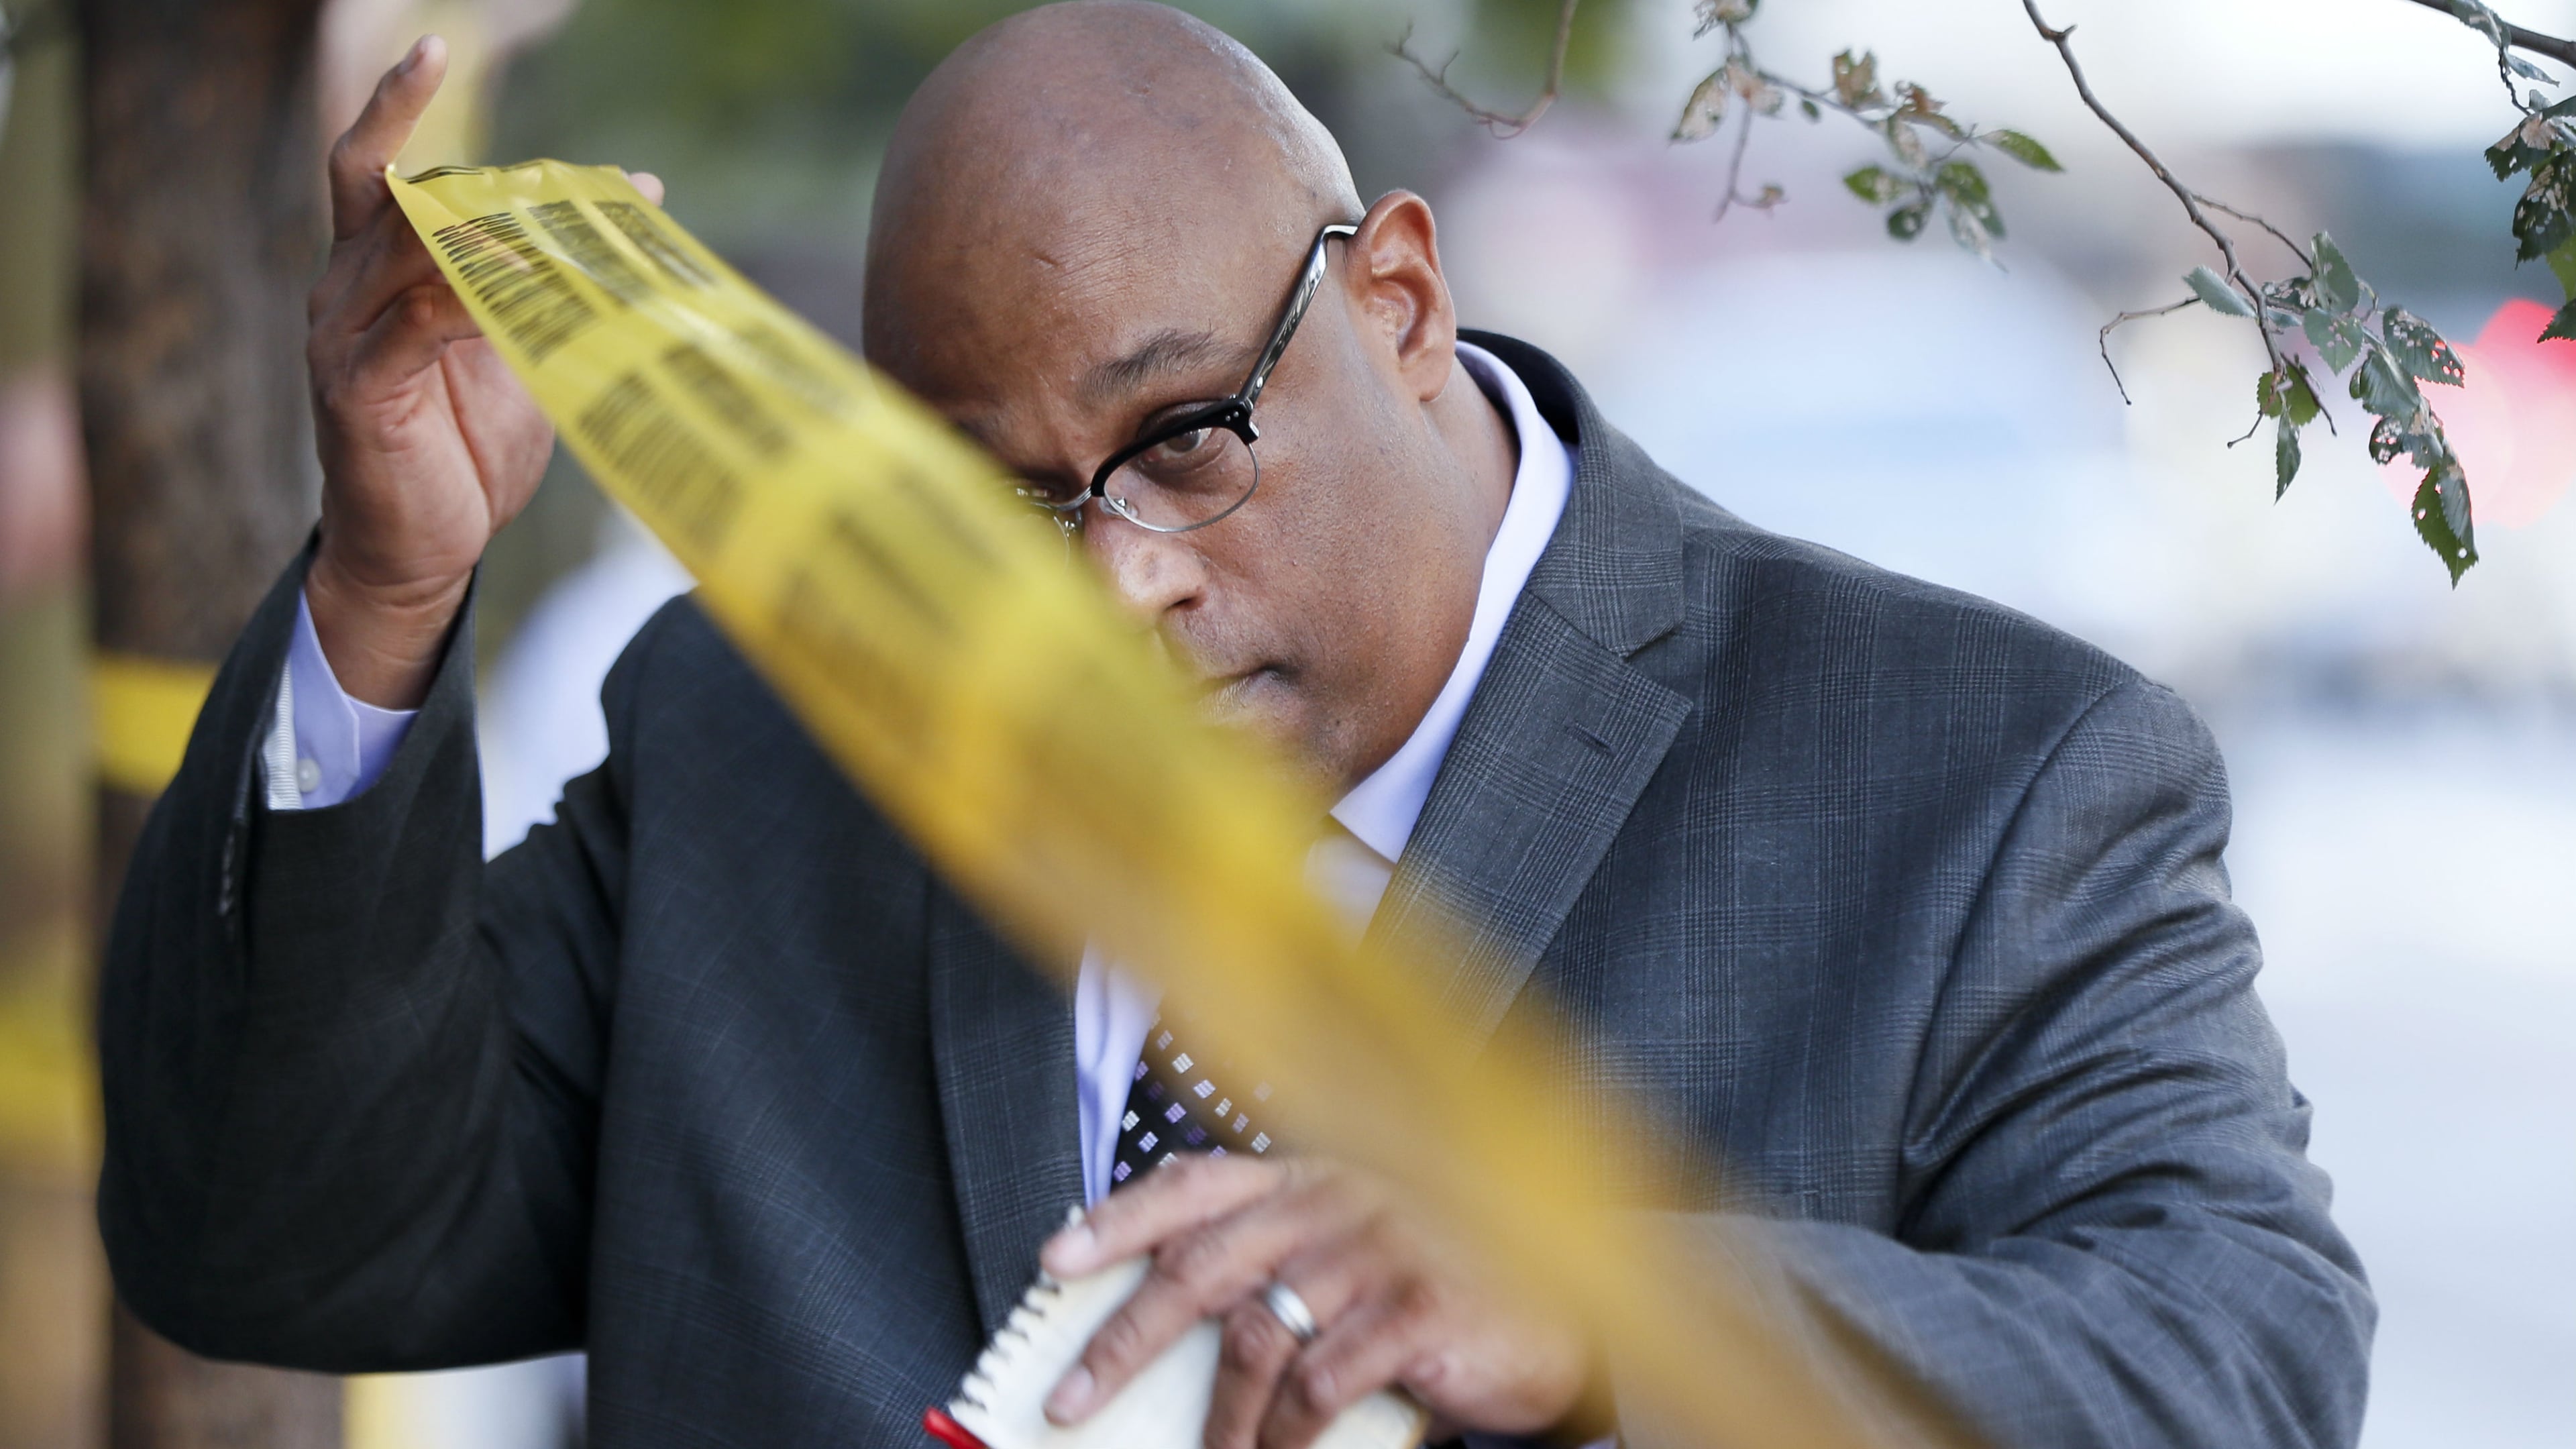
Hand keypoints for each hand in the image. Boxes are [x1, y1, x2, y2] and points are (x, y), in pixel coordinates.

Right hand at [302, 36, 663, 705]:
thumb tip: (608, 227)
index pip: (373, 168)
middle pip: (396, 194)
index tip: (429, 48)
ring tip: (570, 232)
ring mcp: (341, 336)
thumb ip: (537, 294)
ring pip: (410, 249)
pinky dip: (472, 298)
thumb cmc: (465, 453)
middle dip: (486, 179)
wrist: (420, 552)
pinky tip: (522, 290)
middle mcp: (343, 290)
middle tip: (570, 177)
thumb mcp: (514, 357)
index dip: (394, 106)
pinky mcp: (356, 388)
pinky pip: (415, 322)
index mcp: (374, 273)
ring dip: (496, 236)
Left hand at [1040, 1155, 1599, 1448]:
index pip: (1193, 1184)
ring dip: (1218, 1417)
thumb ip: (1270, 1272)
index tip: (1053, 1260)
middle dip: (1124, 1337)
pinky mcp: (1417, 1309)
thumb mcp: (1348, 1264)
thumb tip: (1157, 1323)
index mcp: (1310, 1180)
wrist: (1558, 1326)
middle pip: (1201, 1265)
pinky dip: (1285, 1433)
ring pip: (1256, 1337)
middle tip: (1073, 1395)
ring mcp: (1380, 1250)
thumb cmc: (1436, 1295)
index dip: (1117, 1218)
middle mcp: (1338, 1200)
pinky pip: (1320, 1382)